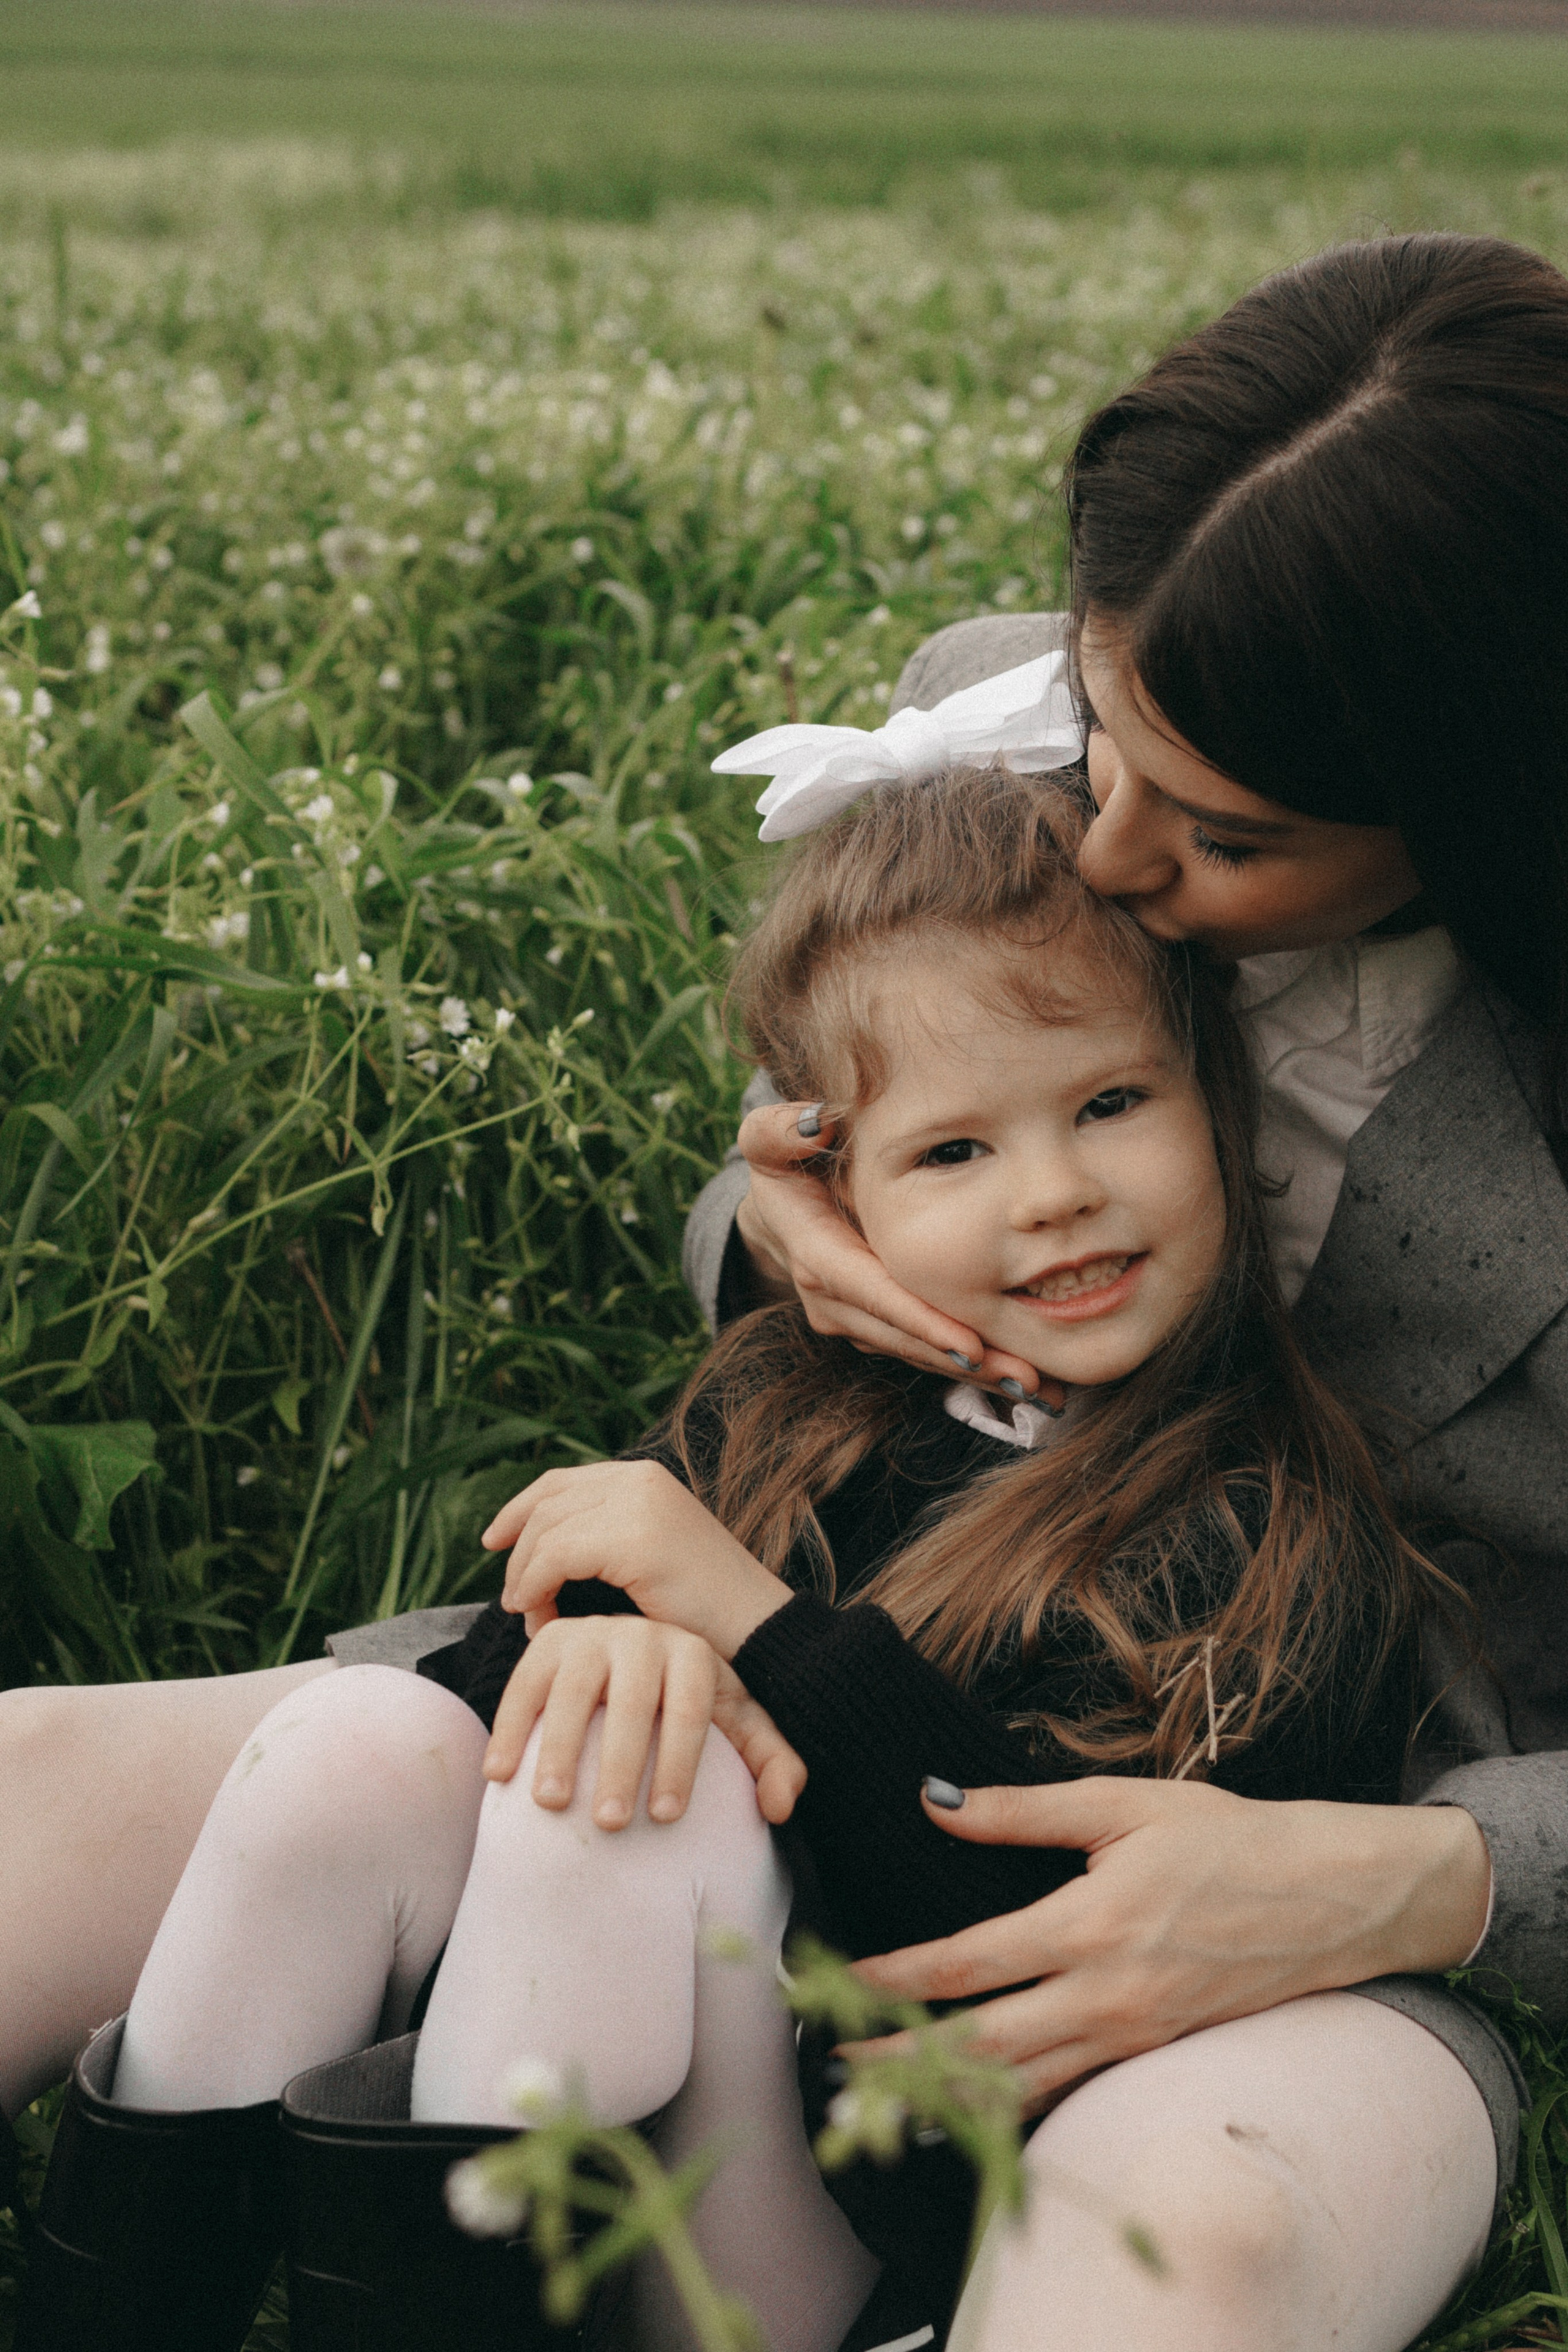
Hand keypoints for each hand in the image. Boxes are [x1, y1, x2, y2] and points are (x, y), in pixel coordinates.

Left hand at [482, 1459, 791, 1659]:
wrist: (757, 1630)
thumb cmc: (704, 1611)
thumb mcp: (651, 1558)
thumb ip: (608, 1539)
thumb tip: (547, 1547)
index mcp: (645, 1477)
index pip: (560, 1481)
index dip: (518, 1509)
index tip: (493, 1542)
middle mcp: (639, 1479)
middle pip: (545, 1505)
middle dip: (517, 1554)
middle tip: (515, 1603)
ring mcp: (638, 1504)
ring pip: (545, 1532)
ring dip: (525, 1579)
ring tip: (533, 1620)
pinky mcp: (634, 1538)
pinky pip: (555, 1557)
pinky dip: (536, 1589)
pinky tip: (540, 1618)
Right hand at [484, 1615, 803, 1828]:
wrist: (640, 1661)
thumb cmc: (690, 1706)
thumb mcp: (739, 1724)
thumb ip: (772, 1763)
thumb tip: (781, 1808)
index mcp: (692, 1653)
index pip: (687, 1709)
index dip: (678, 1764)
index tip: (664, 1818)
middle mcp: (641, 1635)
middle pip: (629, 1703)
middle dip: (619, 1764)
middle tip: (610, 1823)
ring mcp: (590, 1635)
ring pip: (571, 1692)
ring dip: (557, 1748)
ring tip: (551, 1803)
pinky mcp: (548, 1644)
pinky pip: (524, 1686)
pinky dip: (508, 1729)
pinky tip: (499, 1775)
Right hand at [736, 1102, 1059, 1404]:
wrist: (779, 1209)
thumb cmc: (785, 1162)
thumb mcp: (767, 1140)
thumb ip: (779, 1130)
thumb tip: (813, 1124)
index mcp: (813, 1251)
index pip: (868, 1289)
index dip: (917, 1319)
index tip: (968, 1343)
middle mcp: (830, 1299)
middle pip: (903, 1336)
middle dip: (963, 1361)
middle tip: (1027, 1378)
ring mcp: (852, 1321)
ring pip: (918, 1354)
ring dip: (977, 1375)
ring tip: (1038, 1387)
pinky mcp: (873, 1330)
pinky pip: (924, 1353)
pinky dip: (971, 1369)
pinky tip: (1020, 1380)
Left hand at [847, 1777, 1491, 2114]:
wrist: (1335, 1897)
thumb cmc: (1231, 1838)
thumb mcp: (1125, 1804)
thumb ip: (1025, 1810)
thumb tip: (937, 1799)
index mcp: (1092, 1925)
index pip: (968, 1964)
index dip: (894, 1978)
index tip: (839, 1980)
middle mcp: (1108, 1996)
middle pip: (981, 2045)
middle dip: (899, 2059)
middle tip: (833, 2064)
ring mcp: (1134, 2037)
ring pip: (1022, 2085)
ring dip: (946, 2094)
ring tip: (881, 2096)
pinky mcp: (1154, 2054)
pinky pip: (1069, 2092)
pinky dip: (1013, 2106)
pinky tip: (973, 2106)